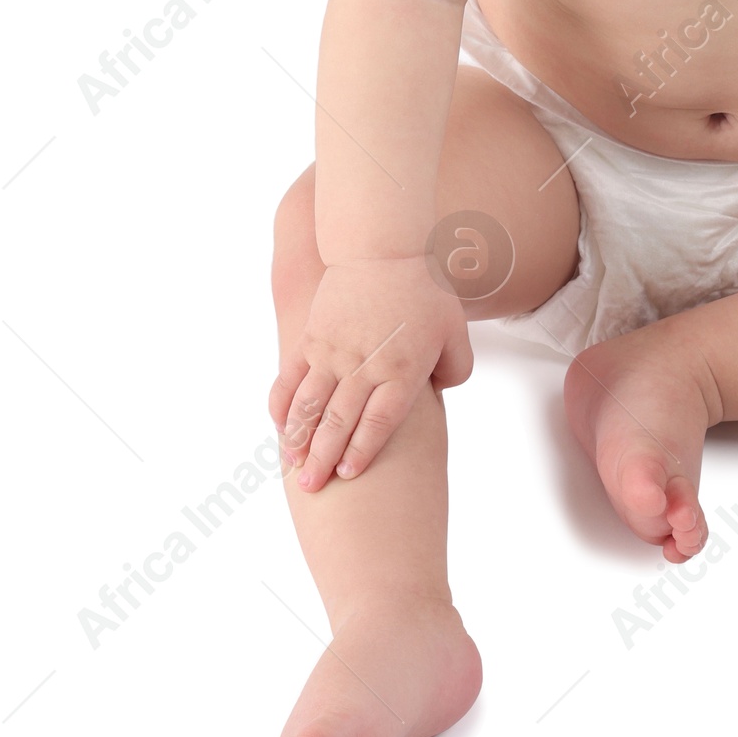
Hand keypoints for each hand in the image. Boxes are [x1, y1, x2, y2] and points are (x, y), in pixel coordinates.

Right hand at [269, 257, 473, 490]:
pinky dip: (284, 404)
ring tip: (293, 464)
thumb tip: (441, 394)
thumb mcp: (455, 333)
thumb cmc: (425, 291)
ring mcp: (333, 352)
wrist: (383, 249)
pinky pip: (292, 377)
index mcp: (401, 370)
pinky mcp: (312, 337)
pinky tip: (281, 426)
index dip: (362, 451)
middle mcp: (364, 366)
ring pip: (311, 404)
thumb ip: (456, 371)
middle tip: (313, 487)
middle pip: (340, 422)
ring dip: (299, 438)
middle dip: (325, 458)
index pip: (379, 422)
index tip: (350, 475)